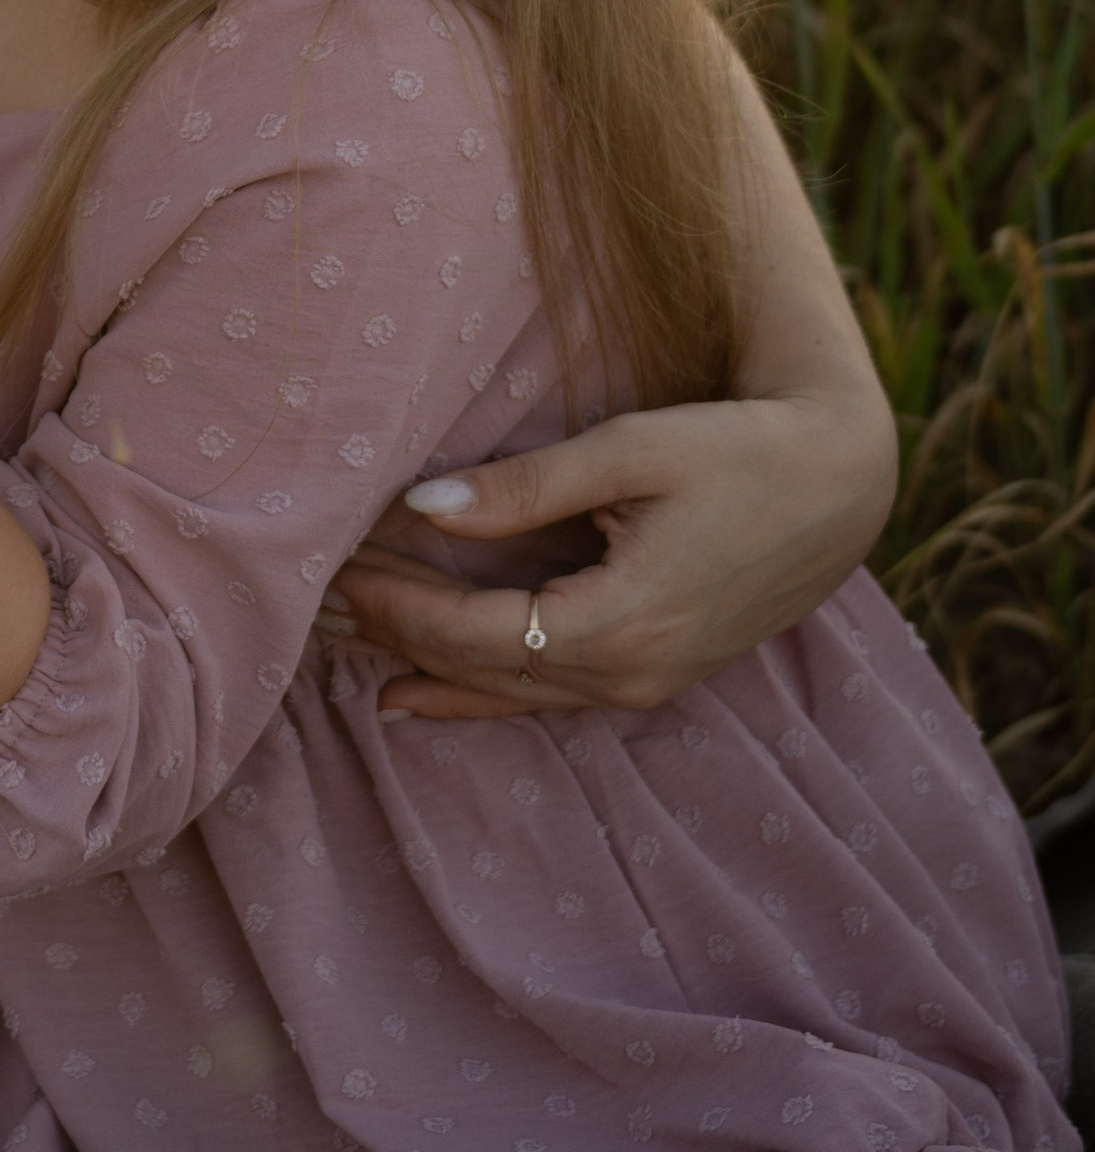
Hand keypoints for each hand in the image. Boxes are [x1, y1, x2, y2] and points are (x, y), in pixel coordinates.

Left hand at [321, 390, 901, 721]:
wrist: (844, 485)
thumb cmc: (741, 450)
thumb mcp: (631, 452)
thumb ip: (525, 488)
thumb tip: (422, 507)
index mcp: (619, 624)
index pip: (471, 630)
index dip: (395, 603)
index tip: (329, 568)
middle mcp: (628, 675)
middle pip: (478, 669)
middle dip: (391, 635)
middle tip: (307, 603)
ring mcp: (644, 686)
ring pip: (506, 692)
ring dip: (421, 667)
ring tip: (339, 646)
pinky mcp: (654, 675)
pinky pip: (542, 699)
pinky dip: (470, 697)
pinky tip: (411, 700)